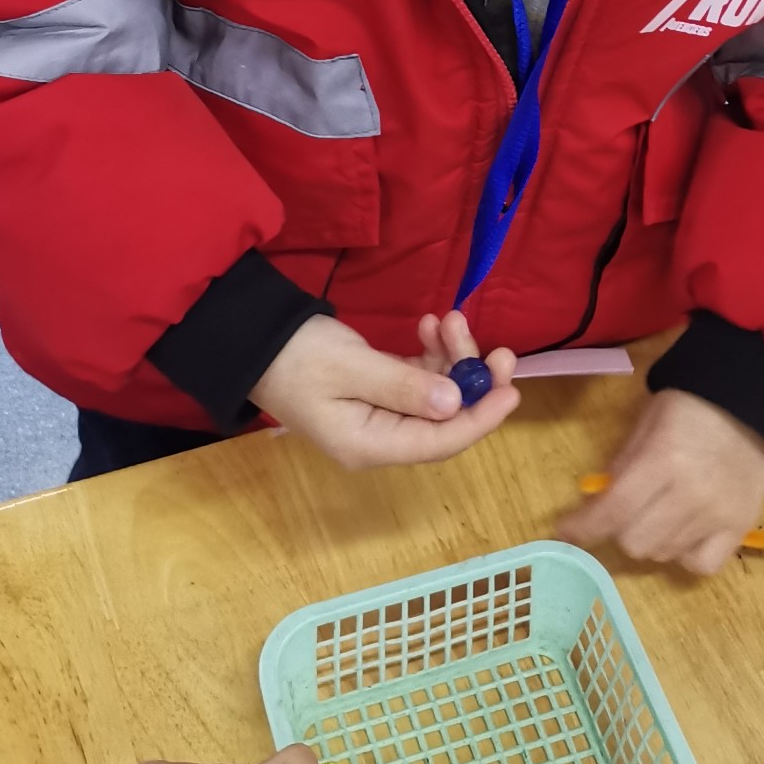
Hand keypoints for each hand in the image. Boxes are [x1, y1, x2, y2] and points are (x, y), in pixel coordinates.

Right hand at [252, 311, 518, 470]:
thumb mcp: (350, 367)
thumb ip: (403, 386)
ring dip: (451, 358)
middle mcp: (380, 439)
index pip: (440, 443)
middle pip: (444, 418)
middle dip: (473, 381)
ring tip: (450, 318)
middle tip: (496, 347)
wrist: (252, 339)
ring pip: (436, 394)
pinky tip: (429, 324)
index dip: (481, 417)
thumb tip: (453, 404)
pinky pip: (418, 379)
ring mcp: (379, 416)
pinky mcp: (377, 392)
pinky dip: (430, 354)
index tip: (511, 389)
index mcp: (371, 446)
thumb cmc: (297, 355)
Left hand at [557, 389, 763, 575]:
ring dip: (651, 539)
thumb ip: (623, 465)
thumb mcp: (647, 423)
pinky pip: (700, 565)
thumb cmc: (690, 406)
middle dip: (619, 529)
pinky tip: (684, 533)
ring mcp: (718, 516)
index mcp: (662, 461)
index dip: (583, 527)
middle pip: (635, 543)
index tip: (564, 531)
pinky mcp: (740, 528)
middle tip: (625, 510)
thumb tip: (599, 504)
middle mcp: (690, 495)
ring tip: (658, 513)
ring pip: (664, 555)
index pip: (613, 511)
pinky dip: (685, 555)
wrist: (750, 403)